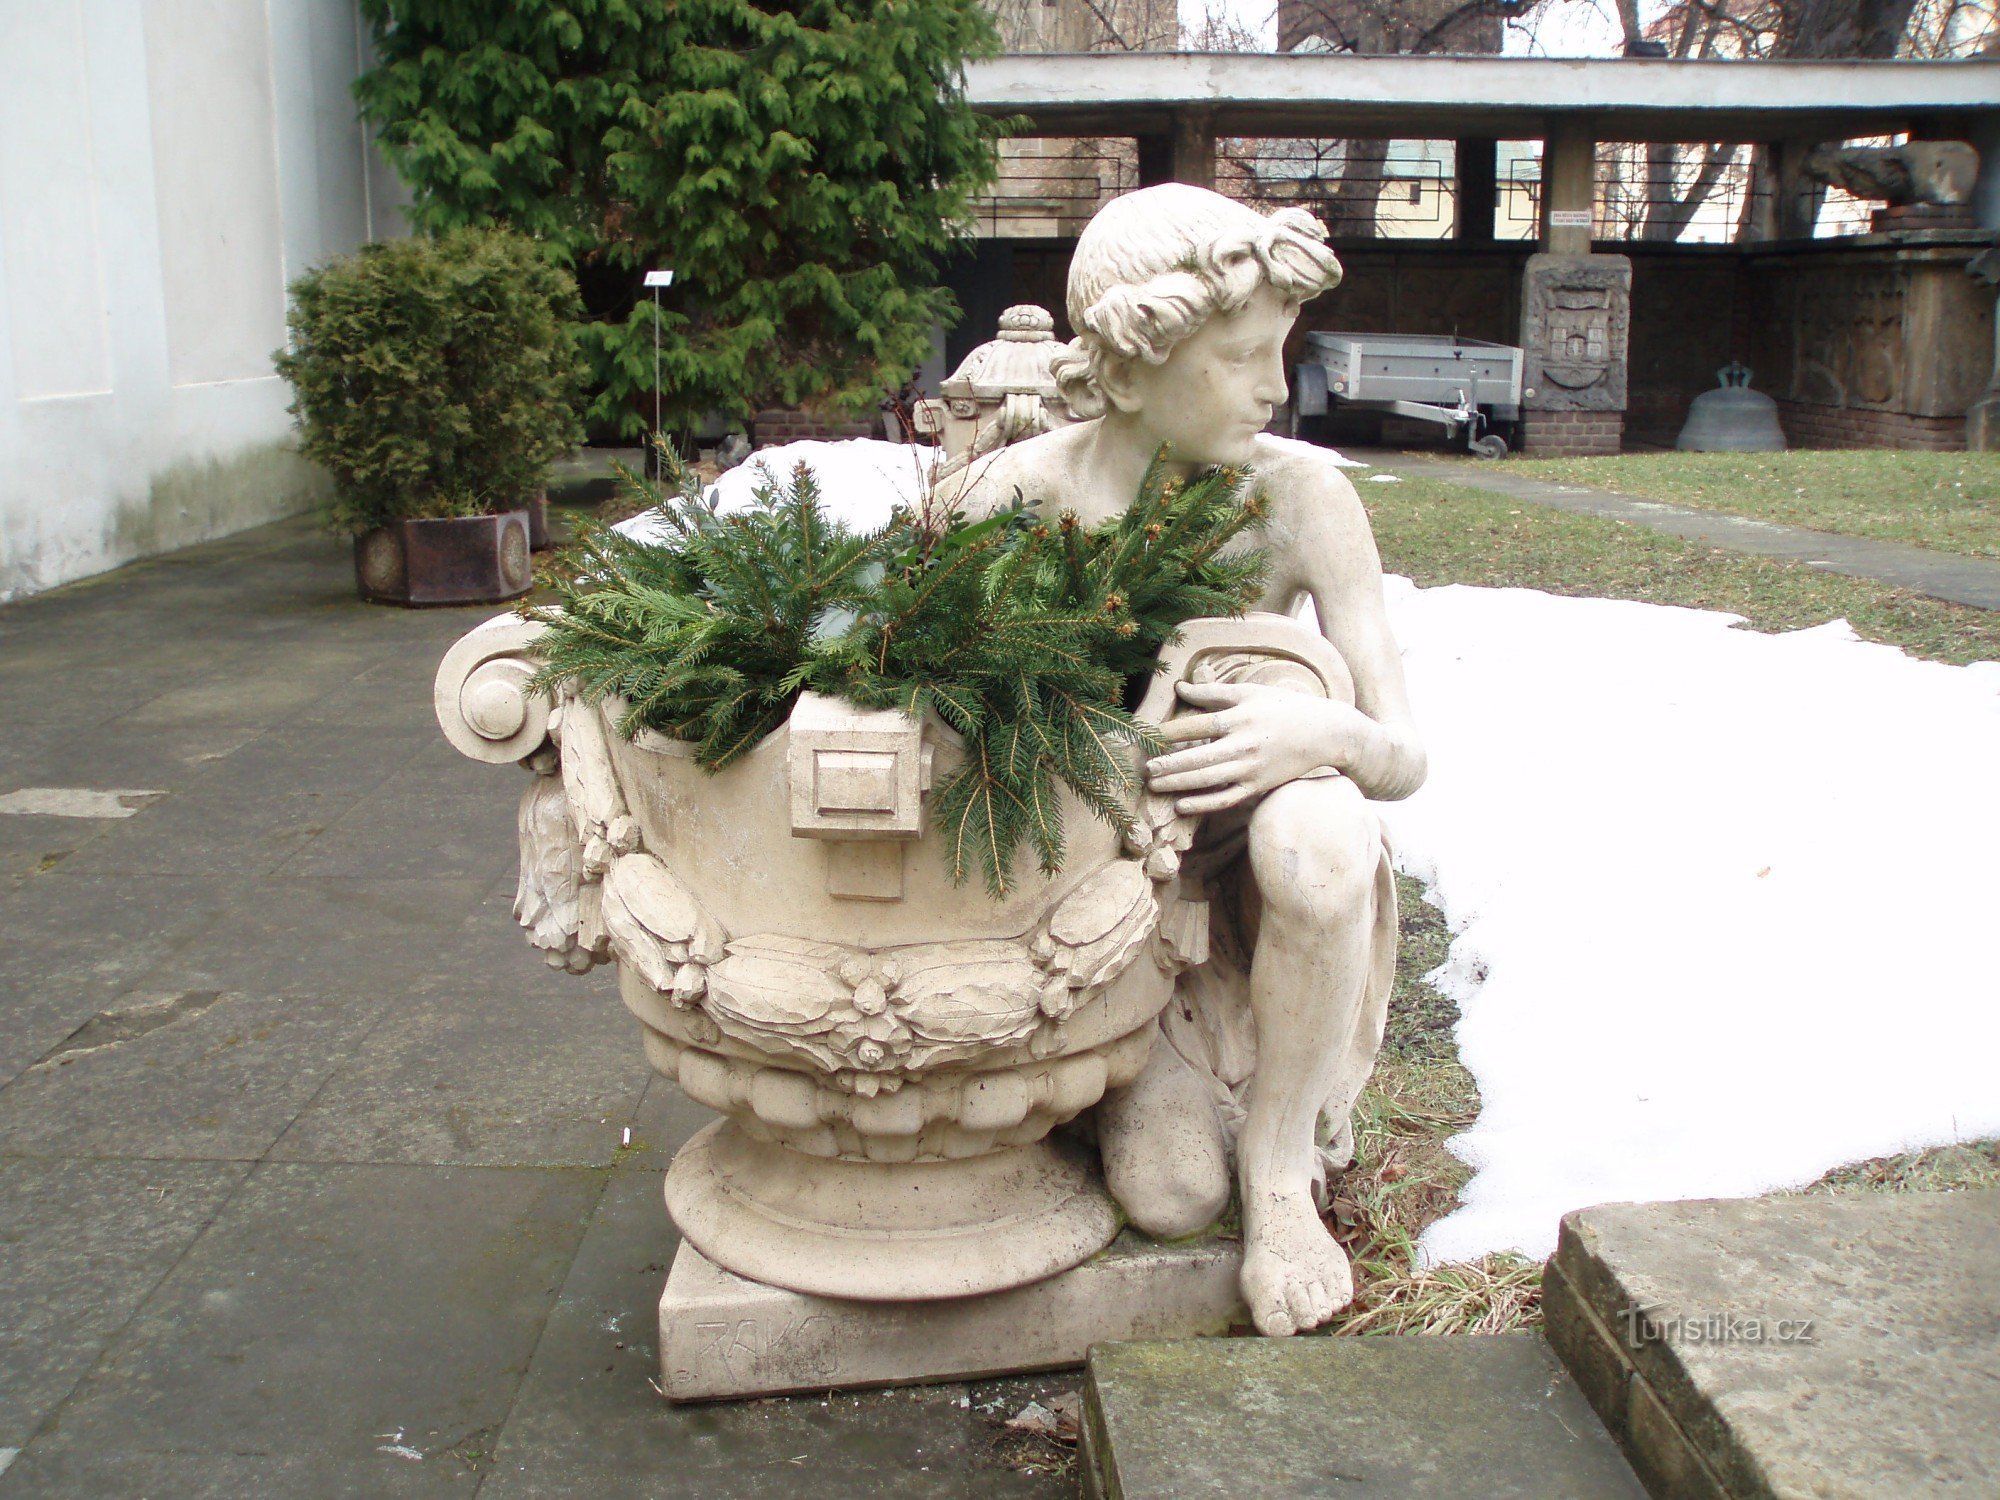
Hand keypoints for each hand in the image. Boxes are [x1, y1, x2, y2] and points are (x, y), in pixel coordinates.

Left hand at [1144, 681, 1354, 815]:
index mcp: (1242, 717)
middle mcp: (1245, 744)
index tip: (1148, 735)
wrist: (1324, 733)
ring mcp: (1252, 769)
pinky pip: (1227, 799)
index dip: (1171, 731)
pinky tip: (1182, 805)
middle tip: (1145, 768)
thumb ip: (1213, 692)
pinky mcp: (1259, 787)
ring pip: (1209, 780)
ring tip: (1154, 784)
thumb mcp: (1250, 692)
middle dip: (1169, 763)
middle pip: (1200, 756)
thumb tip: (1180, 687)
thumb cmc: (1284, 707)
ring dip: (1179, 784)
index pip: (1199, 725)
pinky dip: (1204, 804)